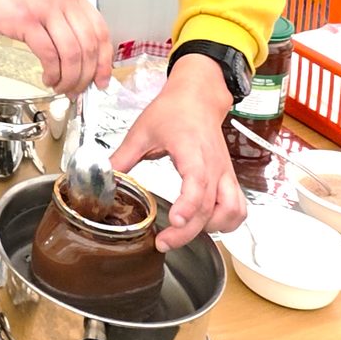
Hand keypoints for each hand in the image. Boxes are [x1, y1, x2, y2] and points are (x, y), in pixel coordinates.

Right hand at [0, 0, 109, 93]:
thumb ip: (63, 18)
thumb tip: (80, 55)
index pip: (100, 30)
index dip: (104, 61)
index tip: (101, 79)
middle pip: (89, 45)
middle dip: (86, 75)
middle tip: (78, 89)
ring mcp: (44, 7)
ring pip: (72, 53)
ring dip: (69, 78)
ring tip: (61, 87)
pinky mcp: (26, 20)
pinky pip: (49, 54)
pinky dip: (52, 72)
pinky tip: (47, 78)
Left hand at [109, 53, 245, 249]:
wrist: (198, 97)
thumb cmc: (173, 111)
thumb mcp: (142, 131)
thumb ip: (122, 157)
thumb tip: (103, 176)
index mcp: (192, 151)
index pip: (197, 182)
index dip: (188, 205)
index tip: (174, 220)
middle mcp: (214, 166)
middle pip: (210, 207)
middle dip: (187, 231)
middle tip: (163, 242)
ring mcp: (224, 174)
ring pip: (231, 211)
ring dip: (211, 228)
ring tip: (184, 232)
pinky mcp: (228, 179)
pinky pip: (237, 208)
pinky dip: (227, 222)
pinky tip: (206, 226)